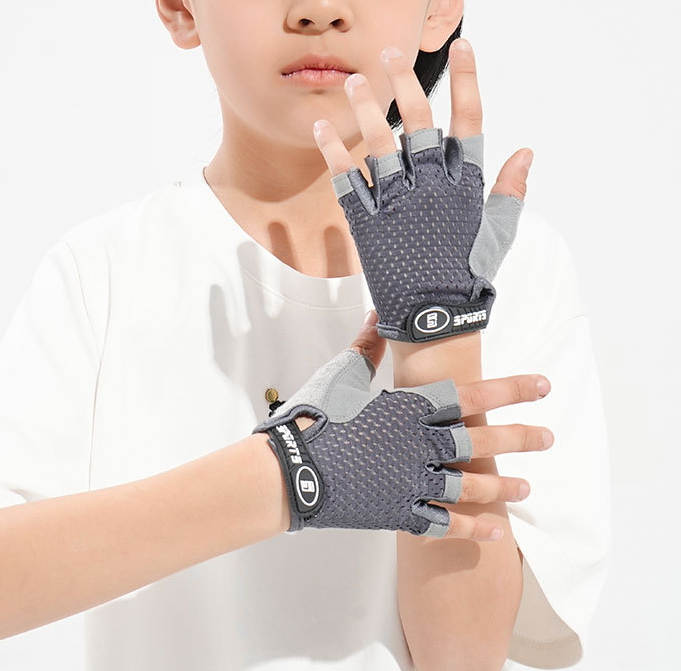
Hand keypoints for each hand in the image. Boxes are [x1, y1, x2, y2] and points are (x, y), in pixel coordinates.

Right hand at [256, 316, 552, 539]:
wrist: (290, 468)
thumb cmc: (315, 416)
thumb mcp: (341, 375)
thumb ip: (367, 346)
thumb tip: (378, 312)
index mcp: (409, 406)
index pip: (472, 393)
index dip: (511, 389)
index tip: (543, 386)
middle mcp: (419, 442)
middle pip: (480, 439)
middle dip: (519, 438)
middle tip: (550, 438)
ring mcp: (411, 480)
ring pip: (469, 483)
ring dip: (502, 484)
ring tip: (529, 486)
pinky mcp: (399, 511)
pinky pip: (444, 522)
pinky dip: (471, 527)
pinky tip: (497, 529)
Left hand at [313, 38, 531, 342]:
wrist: (434, 318)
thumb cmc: (468, 275)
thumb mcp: (497, 234)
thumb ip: (510, 191)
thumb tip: (526, 150)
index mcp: (465, 185)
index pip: (470, 121)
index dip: (467, 81)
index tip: (463, 46)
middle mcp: (430, 186)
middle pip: (418, 123)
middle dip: (405, 83)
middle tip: (391, 52)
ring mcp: (396, 202)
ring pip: (378, 144)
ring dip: (365, 109)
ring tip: (354, 80)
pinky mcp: (367, 222)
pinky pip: (346, 180)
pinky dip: (332, 152)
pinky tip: (320, 127)